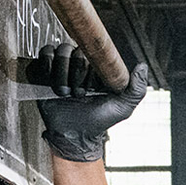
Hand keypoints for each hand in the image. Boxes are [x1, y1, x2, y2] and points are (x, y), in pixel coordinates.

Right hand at [27, 43, 148, 161]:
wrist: (74, 135)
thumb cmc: (98, 122)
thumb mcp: (123, 107)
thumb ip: (135, 89)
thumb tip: (142, 67)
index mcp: (96, 67)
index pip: (92, 50)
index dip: (91, 66)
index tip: (92, 86)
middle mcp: (79, 64)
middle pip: (74, 49)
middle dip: (76, 72)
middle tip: (78, 94)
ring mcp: (61, 67)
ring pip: (59, 51)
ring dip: (61, 72)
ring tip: (64, 93)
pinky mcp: (45, 72)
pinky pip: (44, 55)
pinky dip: (46, 65)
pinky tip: (51, 83)